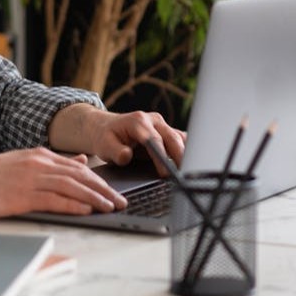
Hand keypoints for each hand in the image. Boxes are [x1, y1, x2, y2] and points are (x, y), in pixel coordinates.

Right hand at [0, 148, 126, 215]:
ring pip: (71, 187)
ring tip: (110, 207)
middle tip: (121, 202)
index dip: (100, 180)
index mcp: (40, 156)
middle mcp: (39, 164)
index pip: (78, 168)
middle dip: (104, 190)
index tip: (114, 191)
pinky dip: (72, 205)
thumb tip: (79, 163)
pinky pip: (52, 200)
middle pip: (80, 176)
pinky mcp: (20, 195)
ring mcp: (30, 178)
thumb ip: (52, 163)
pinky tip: (86, 210)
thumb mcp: (23, 161)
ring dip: (94, 198)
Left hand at [49, 104, 186, 171]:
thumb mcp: (104, 145)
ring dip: (185, 153)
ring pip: (179, 138)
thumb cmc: (106, 137)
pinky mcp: (166, 131)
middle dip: (180, 156)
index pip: (154, 139)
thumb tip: (126, 155)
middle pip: (172, 137)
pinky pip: (180, 139)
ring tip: (190, 172)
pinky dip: (186, 150)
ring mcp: (161, 125)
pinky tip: (191, 163)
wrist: (107, 127)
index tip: (165, 172)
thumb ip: (115, 151)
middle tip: (184, 175)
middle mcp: (153, 120)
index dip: (161, 157)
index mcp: (138, 121)